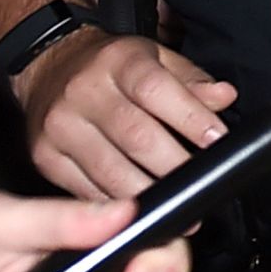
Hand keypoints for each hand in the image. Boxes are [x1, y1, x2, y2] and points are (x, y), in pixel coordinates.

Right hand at [12, 31, 234, 200]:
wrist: (50, 68)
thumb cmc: (115, 67)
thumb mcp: (157, 58)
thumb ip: (192, 80)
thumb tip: (224, 97)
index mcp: (119, 62)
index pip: (157, 90)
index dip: (191, 118)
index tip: (218, 140)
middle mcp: (85, 92)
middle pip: (136, 137)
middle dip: (176, 165)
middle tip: (203, 183)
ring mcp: (60, 127)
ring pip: (111, 171)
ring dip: (150, 194)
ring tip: (180, 207)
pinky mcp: (46, 157)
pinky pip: (86, 189)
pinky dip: (116, 205)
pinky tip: (140, 213)